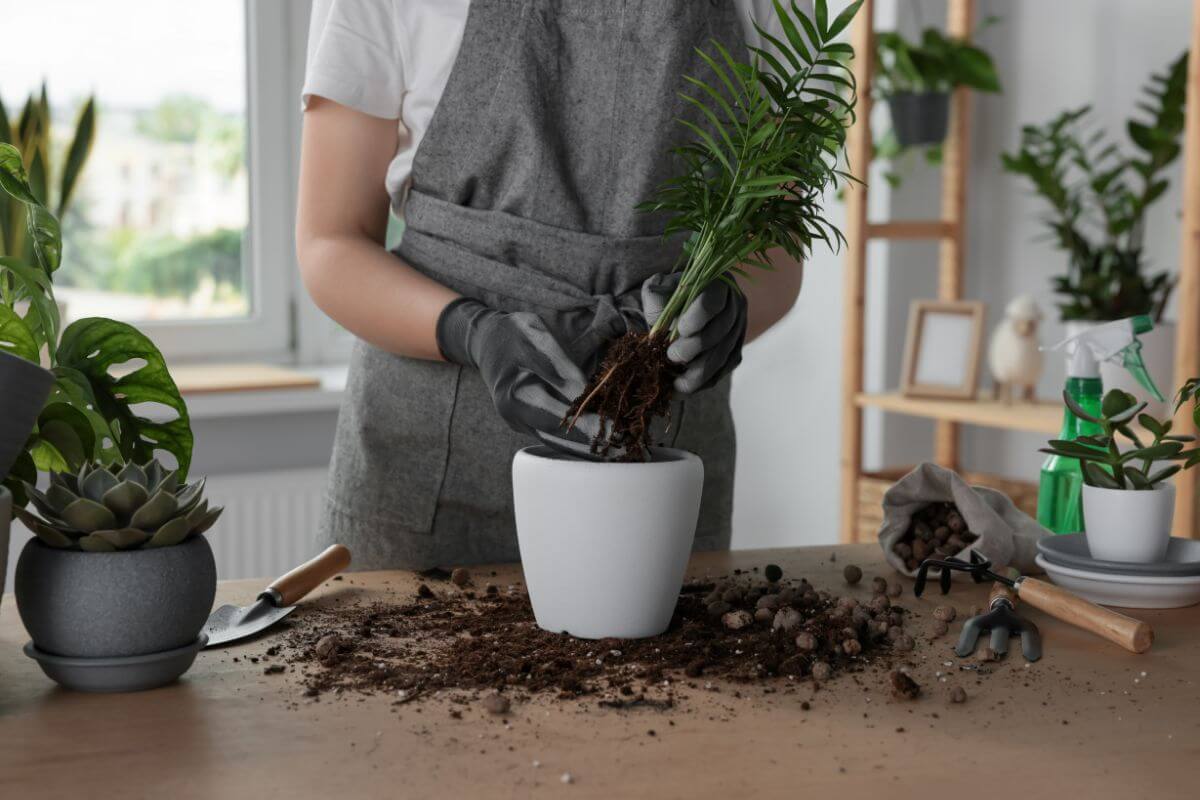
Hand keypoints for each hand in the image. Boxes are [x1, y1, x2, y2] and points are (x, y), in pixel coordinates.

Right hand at [436, 298, 605, 452]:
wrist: (486, 343)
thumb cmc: (515, 334)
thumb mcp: (536, 333)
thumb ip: (560, 362)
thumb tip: (585, 391)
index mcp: (516, 388)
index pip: (562, 407)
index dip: (592, 417)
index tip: (616, 427)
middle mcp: (514, 412)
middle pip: (559, 432)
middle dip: (593, 440)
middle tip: (624, 449)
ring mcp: (518, 423)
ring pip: (556, 442)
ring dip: (587, 450)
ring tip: (617, 455)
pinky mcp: (525, 427)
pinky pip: (552, 440)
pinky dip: (576, 445)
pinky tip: (600, 450)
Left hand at [641, 274, 747, 393]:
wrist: (680, 310)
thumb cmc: (669, 297)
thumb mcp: (658, 288)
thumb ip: (655, 297)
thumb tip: (659, 317)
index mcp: (718, 285)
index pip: (713, 301)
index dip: (698, 317)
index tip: (680, 329)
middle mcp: (734, 307)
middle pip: (720, 331)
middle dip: (694, 347)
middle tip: (671, 356)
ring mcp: (737, 332)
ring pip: (722, 356)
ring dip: (698, 372)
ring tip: (674, 381)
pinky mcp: (734, 353)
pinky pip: (722, 372)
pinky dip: (701, 383)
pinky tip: (681, 388)